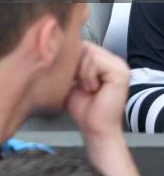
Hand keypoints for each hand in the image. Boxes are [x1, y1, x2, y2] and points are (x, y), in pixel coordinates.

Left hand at [66, 43, 137, 175]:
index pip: (83, 45)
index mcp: (105, 61)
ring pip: (89, 53)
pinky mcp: (120, 72)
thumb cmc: (83, 108)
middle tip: (81, 85)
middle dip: (76, 66)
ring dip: (82, 73)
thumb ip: (69, 62)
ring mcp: (120, 66)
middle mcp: (114, 60)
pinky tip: (93, 89)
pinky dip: (88, 76)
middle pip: (85, 46)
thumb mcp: (72, 79)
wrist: (94, 130)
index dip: (72, 59)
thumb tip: (54, 45)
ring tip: (89, 88)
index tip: (73, 79)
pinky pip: (95, 61)